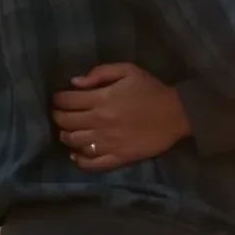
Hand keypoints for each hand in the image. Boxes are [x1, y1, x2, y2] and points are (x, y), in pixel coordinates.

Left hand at [51, 63, 190, 172]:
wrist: (176, 114)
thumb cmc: (151, 90)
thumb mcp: (129, 71)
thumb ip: (101, 72)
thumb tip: (75, 82)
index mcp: (101, 99)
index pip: (67, 101)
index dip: (58, 99)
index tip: (59, 98)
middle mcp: (99, 122)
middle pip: (66, 122)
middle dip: (58, 116)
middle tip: (60, 114)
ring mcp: (107, 142)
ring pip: (73, 142)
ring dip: (66, 136)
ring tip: (69, 131)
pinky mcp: (117, 158)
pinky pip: (90, 163)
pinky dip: (79, 160)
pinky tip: (77, 154)